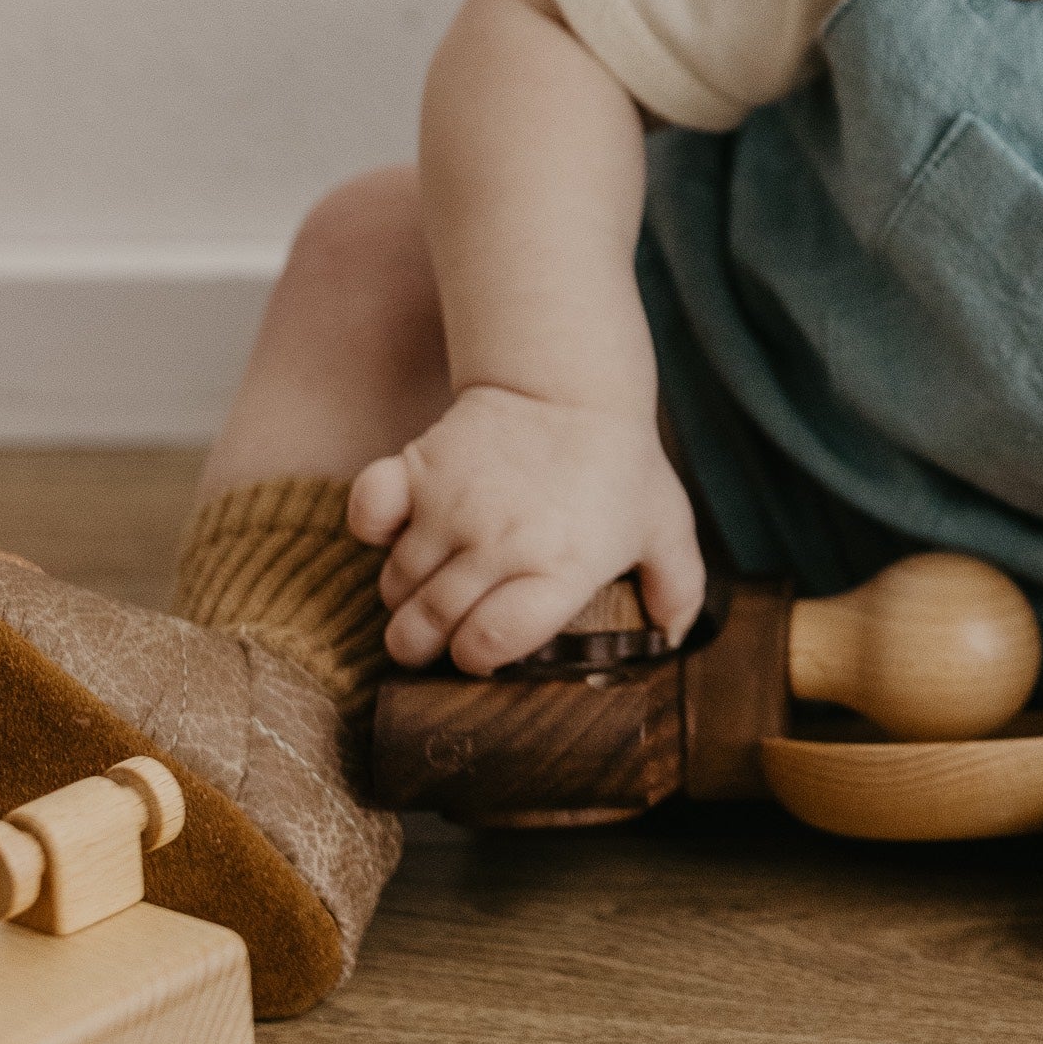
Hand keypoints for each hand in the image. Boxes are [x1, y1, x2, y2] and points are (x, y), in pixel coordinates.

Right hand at [351, 385, 705, 674]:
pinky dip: (371, 529)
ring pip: (395, 584)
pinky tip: (398, 532)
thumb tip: (671, 639)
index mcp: (560, 568)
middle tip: (432, 640)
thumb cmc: (618, 466)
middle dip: (422, 646)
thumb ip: (677, 588)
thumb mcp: (665, 527)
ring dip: (402, 598)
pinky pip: (366, 514)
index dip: (477, 658)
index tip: (480, 651)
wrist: (570, 385)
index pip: (490, 641)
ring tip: (426, 590)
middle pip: (429, 625)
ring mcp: (452, 505)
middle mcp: (499, 542)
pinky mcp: (418, 467)